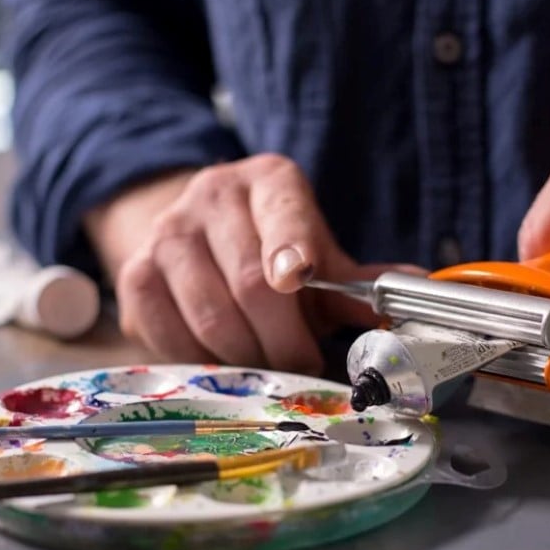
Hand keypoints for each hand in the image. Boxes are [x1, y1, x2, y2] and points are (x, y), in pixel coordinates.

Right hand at [84, 153, 419, 373]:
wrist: (196, 235)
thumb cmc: (270, 250)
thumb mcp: (317, 255)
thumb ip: (356, 281)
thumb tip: (415, 293)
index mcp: (270, 183)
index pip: (284, 215)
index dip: (292, 248)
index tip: (298, 278)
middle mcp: (213, 196)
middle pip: (250, 282)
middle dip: (284, 340)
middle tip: (302, 365)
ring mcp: (166, 235)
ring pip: (210, 315)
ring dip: (247, 358)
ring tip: (267, 366)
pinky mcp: (134, 276)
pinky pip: (168, 334)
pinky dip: (203, 361)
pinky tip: (224, 361)